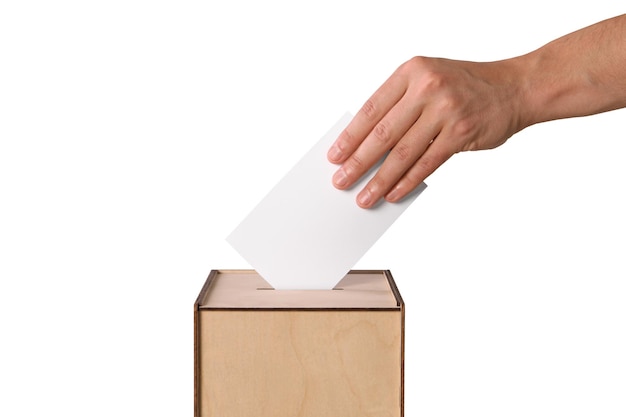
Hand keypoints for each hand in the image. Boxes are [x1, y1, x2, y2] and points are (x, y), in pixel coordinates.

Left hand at [327, 56, 524, 207]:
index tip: (335, 156)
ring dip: (380, 179)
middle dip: (358, 162)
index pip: (371, 109)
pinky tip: (393, 193)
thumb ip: (400, 105)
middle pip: (382, 134)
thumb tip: (366, 144)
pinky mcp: (461, 133)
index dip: (350, 136)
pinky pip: (427, 163)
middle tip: (341, 181)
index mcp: (411, 72)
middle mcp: (427, 88)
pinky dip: (407, 182)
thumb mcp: (428, 79)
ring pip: (403, 153)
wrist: (514, 87)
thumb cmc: (465, 86)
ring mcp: (446, 111)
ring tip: (365, 196)